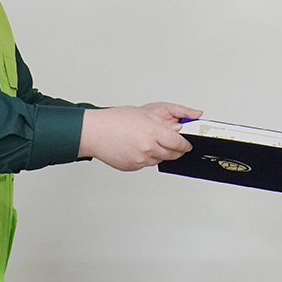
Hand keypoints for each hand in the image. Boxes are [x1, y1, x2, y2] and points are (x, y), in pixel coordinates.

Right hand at [79, 103, 202, 171]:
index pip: (178, 142)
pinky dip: (147, 157)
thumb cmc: (114, 120)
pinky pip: (146, 164)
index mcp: (152, 132)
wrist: (94, 132)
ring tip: (150, 142)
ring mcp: (140, 159)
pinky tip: (138, 148)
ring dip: (160, 153)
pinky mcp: (133, 167)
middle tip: (176, 145)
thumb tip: (178, 130)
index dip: (185, 144)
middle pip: (172, 154)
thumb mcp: (143, 114)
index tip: (187, 144)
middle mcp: (148, 148)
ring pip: (159, 159)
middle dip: (177, 150)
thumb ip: (163, 123)